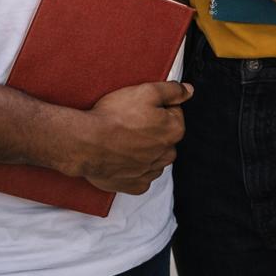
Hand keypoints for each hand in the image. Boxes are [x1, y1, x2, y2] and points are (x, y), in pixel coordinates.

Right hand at [74, 80, 192, 193]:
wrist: (87, 143)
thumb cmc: (115, 116)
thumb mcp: (146, 91)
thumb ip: (172, 90)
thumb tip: (189, 91)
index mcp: (174, 130)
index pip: (174, 112)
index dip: (157, 106)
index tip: (141, 106)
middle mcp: (166, 154)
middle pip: (165, 136)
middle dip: (154, 128)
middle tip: (131, 121)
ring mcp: (151, 172)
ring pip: (155, 157)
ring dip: (145, 149)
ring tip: (124, 139)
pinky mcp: (135, 185)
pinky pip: (141, 175)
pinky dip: (135, 168)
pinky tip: (122, 157)